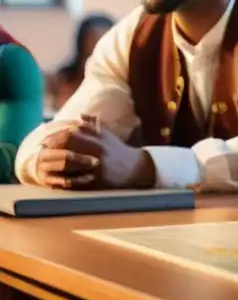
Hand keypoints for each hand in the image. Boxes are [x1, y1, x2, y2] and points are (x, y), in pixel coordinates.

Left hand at [40, 116, 154, 189]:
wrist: (135, 169)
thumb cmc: (117, 150)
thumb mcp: (108, 135)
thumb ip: (94, 126)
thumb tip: (81, 115)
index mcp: (99, 140)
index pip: (72, 136)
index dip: (55, 138)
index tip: (45, 141)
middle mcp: (98, 154)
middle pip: (68, 152)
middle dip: (51, 153)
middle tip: (40, 154)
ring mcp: (97, 169)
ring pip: (69, 169)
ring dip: (53, 167)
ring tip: (43, 166)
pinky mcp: (97, 183)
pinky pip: (74, 183)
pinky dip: (61, 181)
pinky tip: (53, 179)